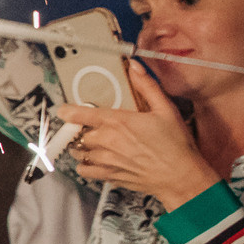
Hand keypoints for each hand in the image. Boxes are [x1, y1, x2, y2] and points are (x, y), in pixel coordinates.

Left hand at [62, 60, 215, 209]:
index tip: (62, 110)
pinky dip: (83, 165)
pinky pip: (83, 171)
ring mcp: (106, 160)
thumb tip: (135, 67)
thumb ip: (147, 87)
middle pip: (79, 133)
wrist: (181, 176)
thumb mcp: (166, 109)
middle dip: (81, 130)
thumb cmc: (176, 144)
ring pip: (78, 151)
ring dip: (81, 146)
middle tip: (90, 128)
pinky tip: (92, 161)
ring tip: (91, 143)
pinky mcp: (109, 176)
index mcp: (118, 122)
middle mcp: (107, 141)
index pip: (80, 114)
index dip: (67, 111)